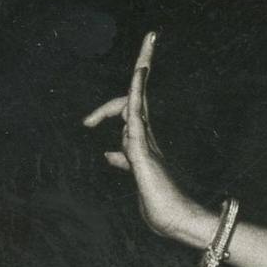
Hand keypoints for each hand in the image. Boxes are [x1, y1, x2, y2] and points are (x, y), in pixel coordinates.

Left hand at [82, 31, 208, 242]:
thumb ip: (125, 161)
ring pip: (136, 98)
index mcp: (143, 142)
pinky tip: (140, 70)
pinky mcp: (142, 148)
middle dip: (124, 86)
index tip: (97, 113)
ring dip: (139, 68)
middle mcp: (146, 135)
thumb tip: (108, 154)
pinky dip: (137, 89)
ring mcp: (145, 140)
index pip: (131, 109)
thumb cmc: (160, 204)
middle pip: (131, 99)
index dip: (119, 98)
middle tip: (89, 120)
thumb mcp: (136, 177)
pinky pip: (137, 113)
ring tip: (148, 45)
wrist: (177, 221)